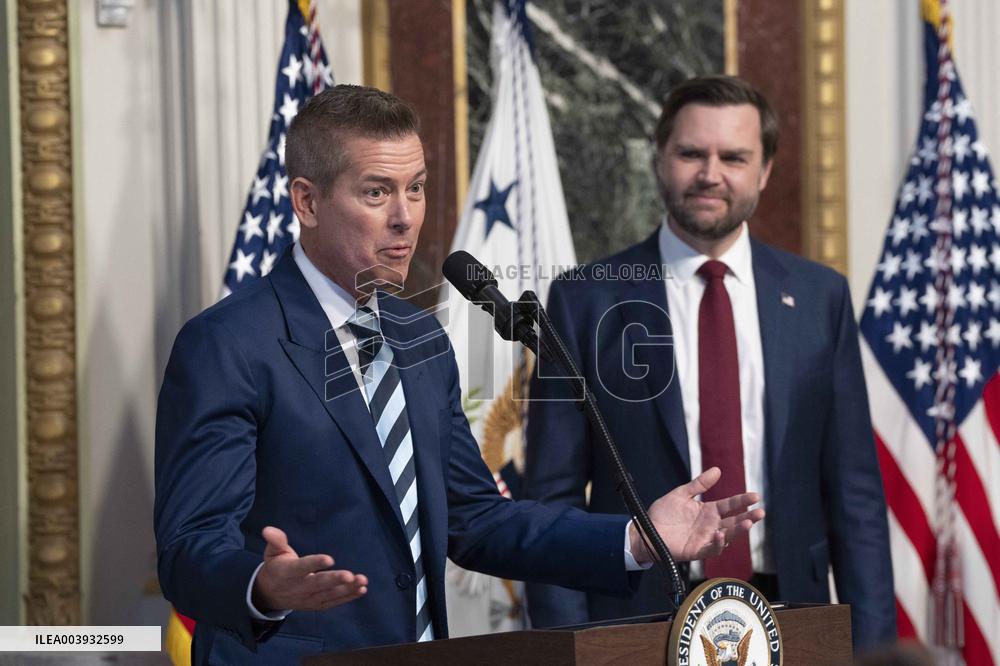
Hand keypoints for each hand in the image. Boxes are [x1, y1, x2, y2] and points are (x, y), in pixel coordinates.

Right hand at [252, 526, 367, 611]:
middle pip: (318, 584)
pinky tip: (361, 590)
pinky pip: (333, 602)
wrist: (269, 595)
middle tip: (349, 575)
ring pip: (329, 594)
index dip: (315, 563)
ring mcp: (309, 598)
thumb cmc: (276, 568)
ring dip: (347, 589)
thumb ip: (276, 541)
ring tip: (362, 581)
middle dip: (334, 580)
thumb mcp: (272, 553)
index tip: (329, 559)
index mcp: (288, 572)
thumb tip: (268, 529)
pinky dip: (348, 597)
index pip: (302, 567)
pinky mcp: (316, 605)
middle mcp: (299, 587)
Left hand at [629, 467, 763, 563]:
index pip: (730, 505)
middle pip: (734, 521)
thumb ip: (698, 484)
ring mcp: (705, 538)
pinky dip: (718, 543)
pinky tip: (720, 534)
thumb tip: (717, 470)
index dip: (742, 500)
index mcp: (708, 511)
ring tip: (748, 523)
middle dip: (748, 517)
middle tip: (760, 512)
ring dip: (738, 530)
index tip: (756, 496)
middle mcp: (710, 525)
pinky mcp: (697, 551)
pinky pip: (712, 549)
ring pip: (728, 536)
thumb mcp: (680, 494)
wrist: (645, 530)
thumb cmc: (662, 513)